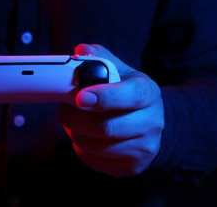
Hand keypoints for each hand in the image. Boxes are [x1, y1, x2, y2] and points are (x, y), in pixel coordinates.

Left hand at [59, 44, 163, 176]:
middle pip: (107, 127)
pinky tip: (82, 136)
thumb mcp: (119, 71)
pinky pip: (94, 161)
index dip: (103, 97)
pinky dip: (80, 148)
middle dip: (76, 119)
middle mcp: (152, 122)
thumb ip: (100, 58)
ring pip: (96, 147)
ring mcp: (144, 148)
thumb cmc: (127, 93)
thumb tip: (81, 50)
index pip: (130, 96)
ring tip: (72, 122)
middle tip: (64, 109)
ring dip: (75, 133)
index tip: (79, 97)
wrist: (149, 122)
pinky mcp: (132, 167)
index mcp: (148, 93)